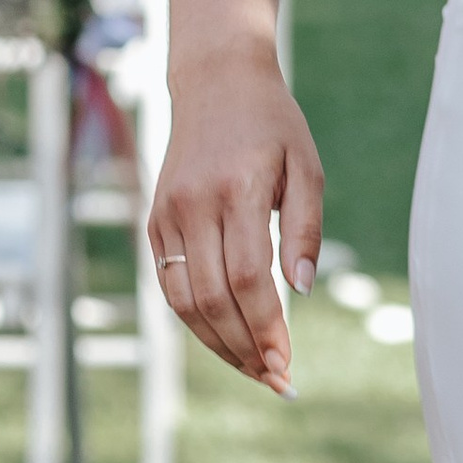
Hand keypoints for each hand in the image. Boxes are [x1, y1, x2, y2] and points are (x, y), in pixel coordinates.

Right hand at [149, 50, 324, 392]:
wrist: (216, 82)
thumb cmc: (272, 125)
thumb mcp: (307, 167)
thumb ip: (305, 229)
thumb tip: (299, 291)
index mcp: (236, 191)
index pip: (247, 278)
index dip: (266, 328)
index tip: (288, 363)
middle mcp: (193, 205)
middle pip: (212, 299)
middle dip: (245, 348)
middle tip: (277, 381)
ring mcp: (168, 214)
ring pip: (184, 300)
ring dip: (218, 343)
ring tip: (254, 369)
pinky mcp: (155, 220)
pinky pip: (169, 282)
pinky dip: (194, 318)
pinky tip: (225, 338)